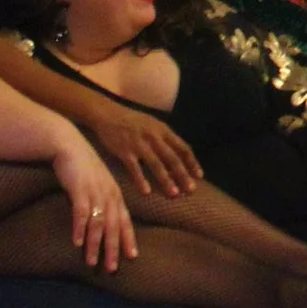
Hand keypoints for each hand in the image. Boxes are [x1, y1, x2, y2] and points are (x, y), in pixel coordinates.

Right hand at [51, 130, 135, 272]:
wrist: (68, 145)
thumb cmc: (83, 167)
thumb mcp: (99, 184)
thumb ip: (104, 200)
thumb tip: (105, 219)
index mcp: (115, 195)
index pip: (125, 221)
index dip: (128, 239)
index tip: (132, 257)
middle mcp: (109, 195)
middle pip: (114, 226)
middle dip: (114, 249)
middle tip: (113, 268)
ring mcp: (95, 192)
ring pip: (98, 224)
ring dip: (95, 245)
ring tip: (92, 262)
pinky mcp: (79, 189)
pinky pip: (81, 213)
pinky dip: (80, 229)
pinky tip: (77, 243)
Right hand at [83, 99, 202, 195]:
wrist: (107, 114)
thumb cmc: (132, 121)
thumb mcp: (153, 124)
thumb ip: (166, 138)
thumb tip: (180, 156)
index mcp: (164, 130)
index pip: (183, 148)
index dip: (192, 162)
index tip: (199, 176)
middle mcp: (154, 137)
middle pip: (172, 159)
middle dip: (183, 175)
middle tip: (191, 190)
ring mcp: (139, 144)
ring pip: (156, 165)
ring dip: (166, 180)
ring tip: (174, 194)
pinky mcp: (124, 151)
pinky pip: (134, 168)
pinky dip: (140, 180)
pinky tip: (146, 192)